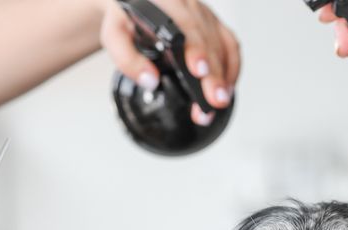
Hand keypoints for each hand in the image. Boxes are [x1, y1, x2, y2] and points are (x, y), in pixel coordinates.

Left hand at [99, 0, 239, 125]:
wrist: (133, 6)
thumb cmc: (127, 21)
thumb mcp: (115, 36)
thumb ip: (127, 58)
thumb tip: (150, 80)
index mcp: (165, 2)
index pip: (185, 25)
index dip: (195, 49)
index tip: (198, 70)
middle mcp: (188, 6)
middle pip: (207, 41)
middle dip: (213, 73)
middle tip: (214, 99)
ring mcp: (204, 15)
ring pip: (222, 45)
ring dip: (223, 76)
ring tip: (218, 102)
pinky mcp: (214, 26)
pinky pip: (231, 46)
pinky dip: (231, 69)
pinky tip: (226, 88)